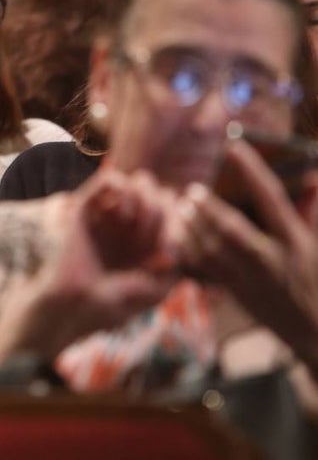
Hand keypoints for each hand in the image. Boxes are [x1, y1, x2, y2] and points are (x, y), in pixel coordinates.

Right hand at [0, 171, 179, 360]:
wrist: (70, 304)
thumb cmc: (107, 305)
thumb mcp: (152, 294)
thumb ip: (174, 270)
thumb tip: (180, 243)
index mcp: (146, 246)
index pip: (176, 215)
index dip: (181, 225)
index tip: (170, 250)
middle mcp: (129, 227)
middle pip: (162, 194)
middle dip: (164, 211)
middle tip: (150, 237)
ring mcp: (108, 215)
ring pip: (140, 181)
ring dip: (146, 198)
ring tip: (135, 222)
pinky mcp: (87, 207)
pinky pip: (110, 178)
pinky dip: (123, 189)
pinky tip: (122, 213)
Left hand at [178, 141, 317, 372]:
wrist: (315, 332)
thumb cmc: (317, 280)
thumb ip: (310, 210)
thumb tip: (312, 176)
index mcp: (296, 241)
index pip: (272, 198)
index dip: (252, 170)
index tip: (234, 147)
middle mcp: (272, 259)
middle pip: (233, 229)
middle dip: (209, 209)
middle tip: (191, 191)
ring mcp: (251, 277)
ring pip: (213, 249)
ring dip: (192, 227)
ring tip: (180, 208)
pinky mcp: (235, 291)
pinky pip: (206, 268)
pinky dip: (188, 250)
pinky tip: (177, 235)